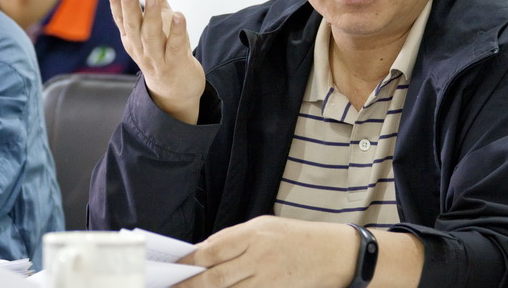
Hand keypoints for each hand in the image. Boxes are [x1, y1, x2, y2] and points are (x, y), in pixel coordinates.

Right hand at [108, 0, 205, 122]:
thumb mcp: (159, 15)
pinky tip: (179, 16)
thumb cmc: (164, 46)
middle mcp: (141, 47)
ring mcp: (158, 58)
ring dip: (152, 17)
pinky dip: (177, 32)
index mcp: (132, 36)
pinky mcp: (176, 64)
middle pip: (134, 27)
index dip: (118, 5)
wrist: (176, 88)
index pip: (122, 19)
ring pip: (152, 37)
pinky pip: (175, 47)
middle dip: (130, 8)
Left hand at [175, 216, 356, 287]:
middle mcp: (260, 256)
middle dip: (189, 286)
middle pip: (214, 278)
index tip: (173, 268)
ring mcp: (268, 279)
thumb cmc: (297, 237)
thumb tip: (203, 252)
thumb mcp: (265, 226)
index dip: (188, 261)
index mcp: (255, 233)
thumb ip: (235, 238)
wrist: (334, 253)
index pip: (212, 249)